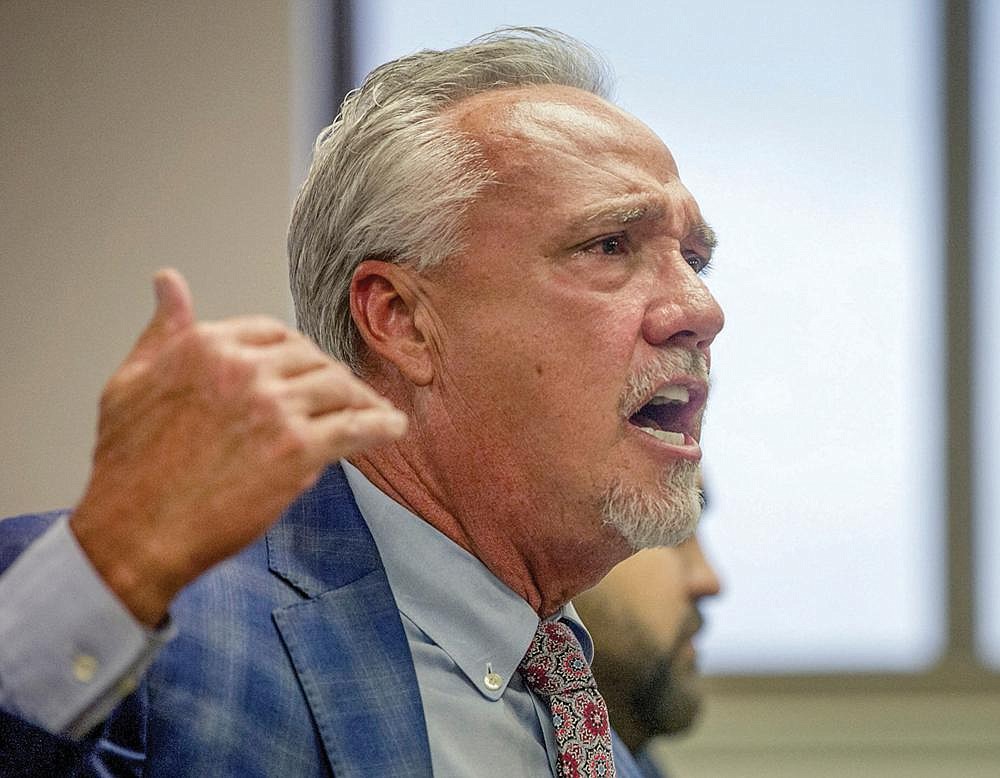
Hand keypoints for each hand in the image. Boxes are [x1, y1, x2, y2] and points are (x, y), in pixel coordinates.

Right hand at [70, 269, 406, 625]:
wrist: (134, 532)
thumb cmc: (128, 467)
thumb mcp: (131, 381)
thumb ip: (162, 331)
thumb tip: (168, 284)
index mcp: (208, 345)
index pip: (274, 333)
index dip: (295, 353)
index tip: (304, 370)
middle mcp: (246, 368)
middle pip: (312, 359)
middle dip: (329, 378)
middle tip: (343, 396)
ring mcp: (276, 407)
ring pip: (339, 389)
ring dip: (359, 400)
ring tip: (371, 412)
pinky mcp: (299, 449)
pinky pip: (356, 428)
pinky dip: (381, 426)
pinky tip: (392, 427)